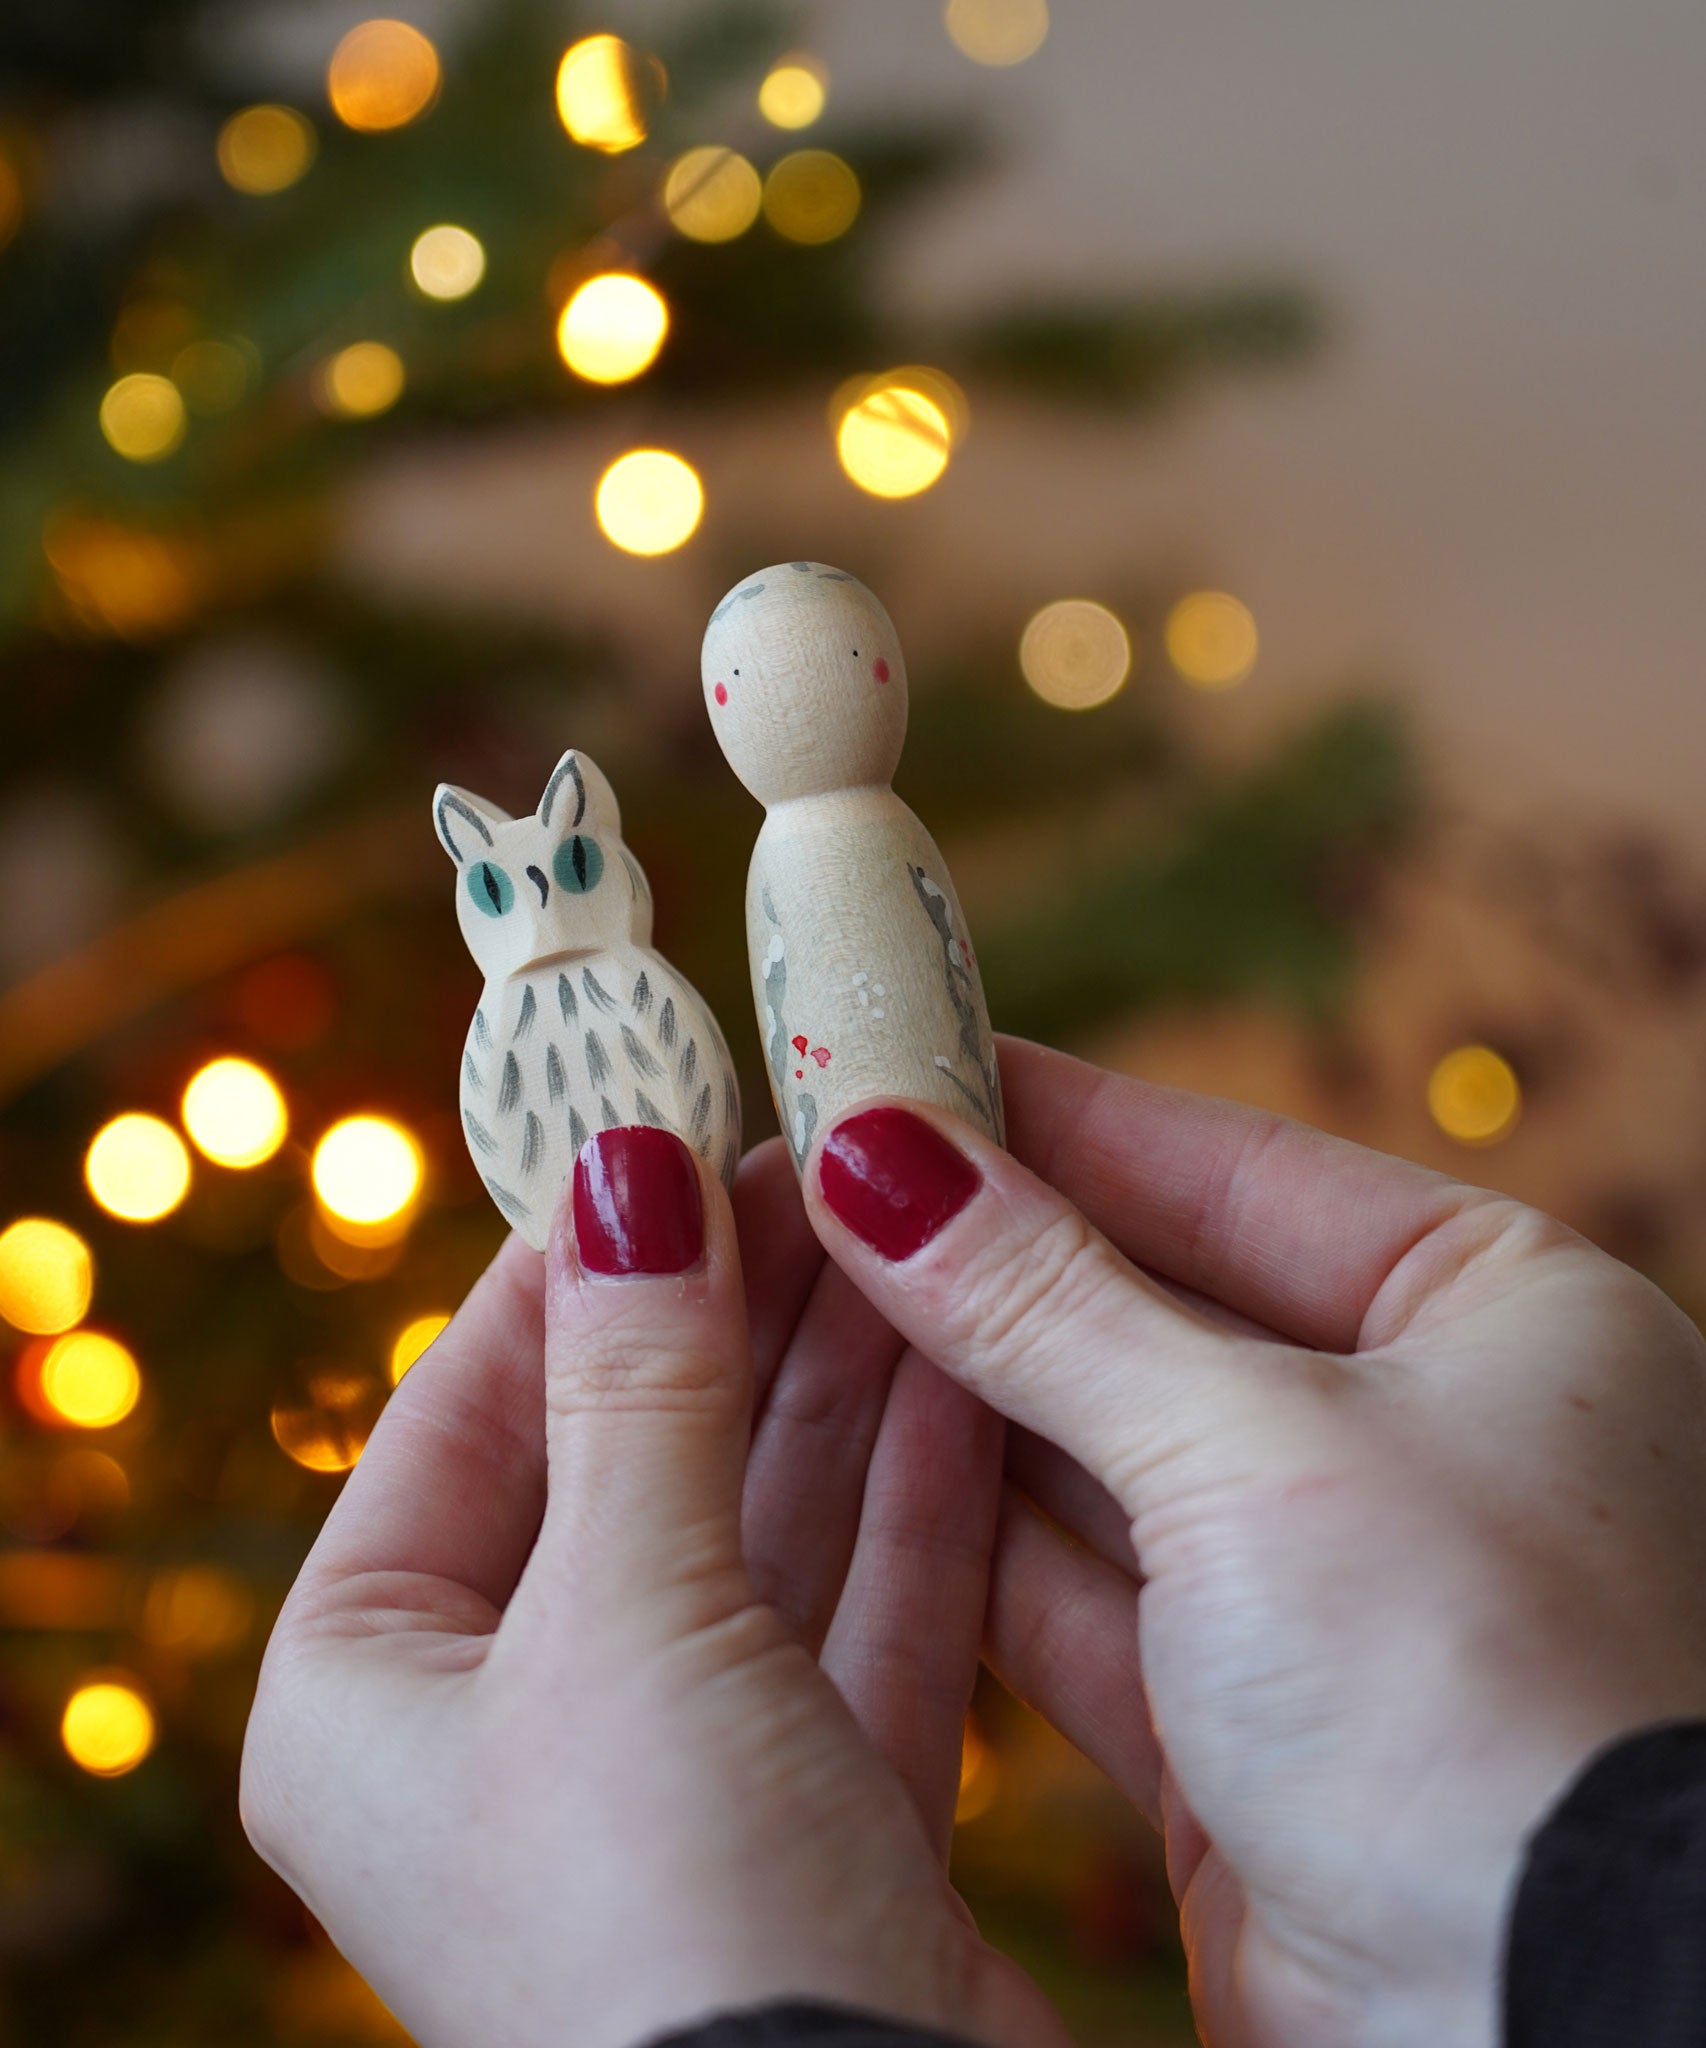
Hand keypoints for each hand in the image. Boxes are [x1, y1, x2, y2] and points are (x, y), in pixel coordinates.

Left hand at [240, 1126, 1065, 2047]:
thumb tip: (621, 1168)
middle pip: (632, 1456)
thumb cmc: (663, 1916)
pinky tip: (965, 1374)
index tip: (674, 1127)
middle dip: (734, 1310)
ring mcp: (669, 1771)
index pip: (469, 1407)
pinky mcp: (814, 1814)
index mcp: (371, 1686)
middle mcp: (507, 1727)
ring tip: (907, 1234)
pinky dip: (914, 1500)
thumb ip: (638, 1384)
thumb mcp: (629, 1613)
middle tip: (822, 1163)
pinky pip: (858, 1613)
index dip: (579, 1262)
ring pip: (763, 1527)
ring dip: (839, 1384)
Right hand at [802, 1039, 1705, 2047]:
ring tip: (808, 1287)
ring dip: (961, 1383)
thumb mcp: (1254, 1455)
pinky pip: (1083, 1588)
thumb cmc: (1487, 1706)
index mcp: (1499, 1313)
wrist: (1558, 2047)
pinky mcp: (1246, 1720)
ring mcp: (1333, 1584)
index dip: (1050, 1112)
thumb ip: (1050, 1306)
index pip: (1228, 1165)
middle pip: (1155, 1303)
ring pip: (1104, 1448)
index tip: (894, 1061)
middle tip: (816, 1170)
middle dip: (986, 1251)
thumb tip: (884, 1158)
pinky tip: (861, 1449)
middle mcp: (1426, 1437)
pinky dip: (974, 1530)